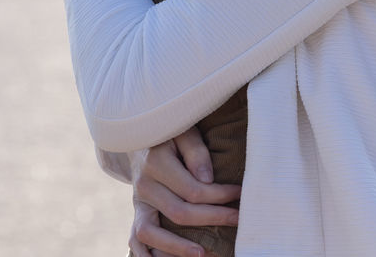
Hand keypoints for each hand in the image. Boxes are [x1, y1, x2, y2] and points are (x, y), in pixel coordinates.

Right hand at [127, 128, 240, 256]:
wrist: (142, 138)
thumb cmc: (170, 133)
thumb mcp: (183, 130)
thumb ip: (196, 151)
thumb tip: (207, 179)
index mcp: (155, 162)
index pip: (193, 189)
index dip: (220, 195)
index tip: (240, 193)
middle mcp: (143, 185)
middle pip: (179, 212)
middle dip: (213, 218)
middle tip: (238, 219)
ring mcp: (138, 203)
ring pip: (150, 233)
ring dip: (177, 247)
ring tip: (202, 254)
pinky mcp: (137, 213)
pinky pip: (135, 240)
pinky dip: (145, 256)